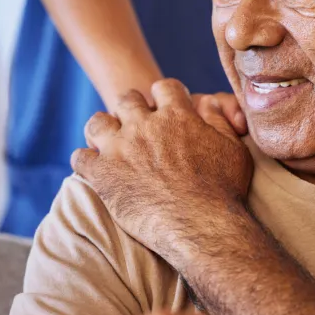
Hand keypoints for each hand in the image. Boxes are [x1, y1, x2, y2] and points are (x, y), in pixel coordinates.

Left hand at [70, 79, 253, 264]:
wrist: (201, 227)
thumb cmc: (223, 191)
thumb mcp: (233, 149)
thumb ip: (219, 120)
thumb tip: (207, 103)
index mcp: (177, 115)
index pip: (164, 87)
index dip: (165, 96)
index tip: (165, 109)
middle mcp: (145, 125)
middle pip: (128, 99)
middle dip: (131, 110)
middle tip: (137, 128)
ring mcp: (120, 148)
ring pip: (97, 122)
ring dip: (103, 129)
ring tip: (109, 143)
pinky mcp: (103, 173)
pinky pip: (80, 157)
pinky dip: (85, 161)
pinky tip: (94, 170)